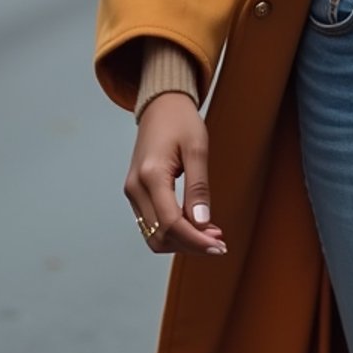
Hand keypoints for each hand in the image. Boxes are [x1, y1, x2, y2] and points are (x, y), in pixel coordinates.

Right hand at [125, 93, 226, 255]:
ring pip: (154, 235)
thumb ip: (198, 186)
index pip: (172, 223)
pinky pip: (152, 224)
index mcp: (151, 175)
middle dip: (191, 244)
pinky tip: (194, 226)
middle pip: (161, 235)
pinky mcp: (135, 193)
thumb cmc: (181, 121)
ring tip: (210, 234)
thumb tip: (202, 223)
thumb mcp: (197, 147)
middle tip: (219, 241)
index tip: (219, 246)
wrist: (160, 106)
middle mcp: (135, 188)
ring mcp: (132, 192)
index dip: (196, 240)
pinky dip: (173, 231)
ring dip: (182, 242)